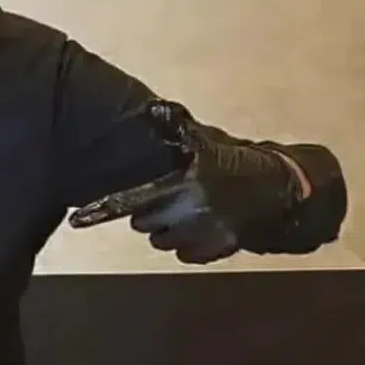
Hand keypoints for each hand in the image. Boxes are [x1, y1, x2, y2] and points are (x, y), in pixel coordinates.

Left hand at [69, 100, 321, 263]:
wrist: (287, 190)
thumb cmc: (240, 162)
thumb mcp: (208, 142)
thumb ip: (178, 129)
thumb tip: (152, 109)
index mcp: (186, 181)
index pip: (135, 199)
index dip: (103, 210)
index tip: (78, 220)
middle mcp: (192, 209)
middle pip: (145, 222)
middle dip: (148, 213)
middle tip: (162, 201)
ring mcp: (206, 233)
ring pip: (163, 241)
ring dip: (166, 230)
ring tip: (182, 214)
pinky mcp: (219, 250)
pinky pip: (185, 254)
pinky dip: (187, 245)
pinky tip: (198, 229)